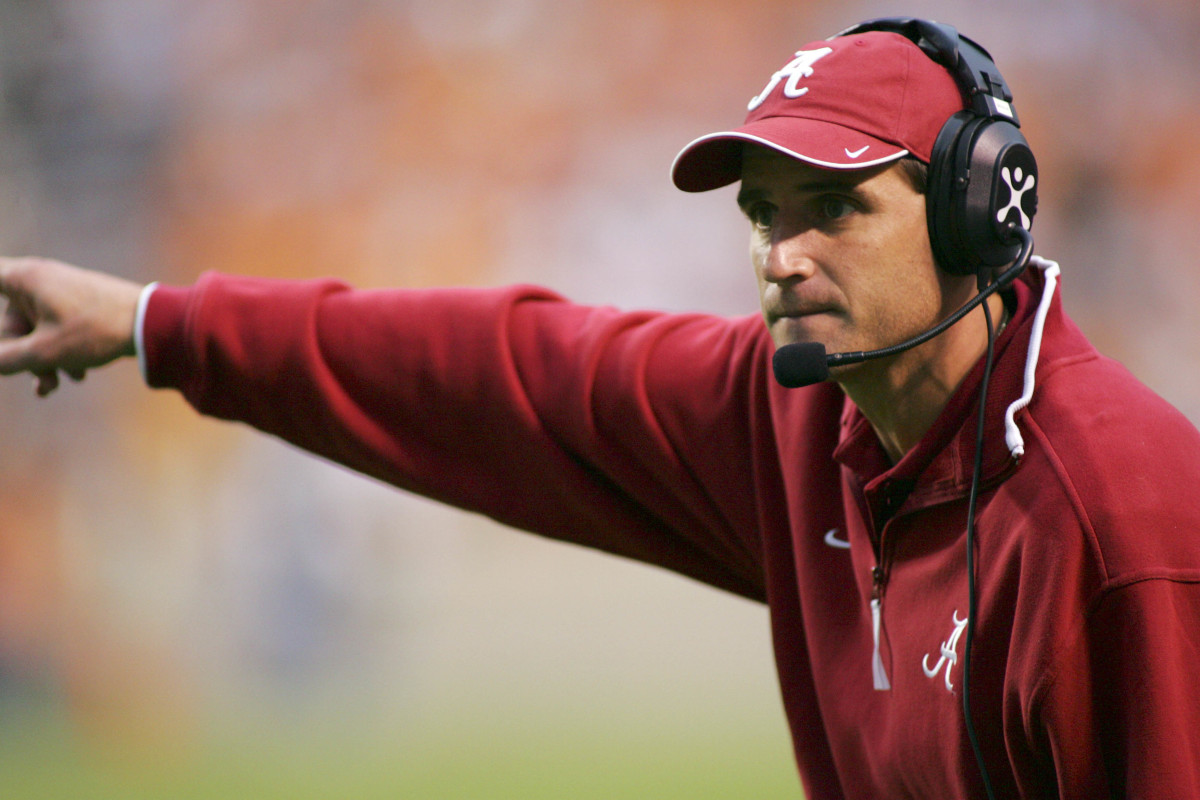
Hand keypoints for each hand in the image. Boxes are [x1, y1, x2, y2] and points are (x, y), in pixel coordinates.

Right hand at [0, 257, 145, 395]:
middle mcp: (40, 280)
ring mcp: (62, 292)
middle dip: (23, 357)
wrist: (153, 323)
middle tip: (44, 384)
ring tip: (56, 385)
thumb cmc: (96, 331)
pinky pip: (57, 329)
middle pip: (10, 321)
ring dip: (44, 361)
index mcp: (24, 279)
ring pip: (36, 330)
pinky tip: (77, 375)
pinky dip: (62, 352)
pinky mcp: (80, 305)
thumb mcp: (44, 352)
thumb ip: (6, 359)